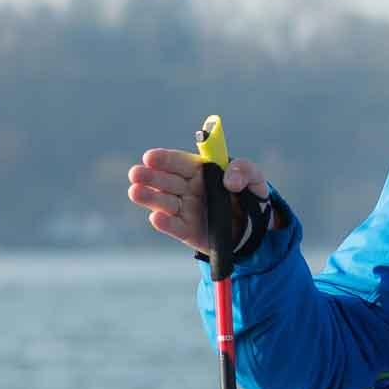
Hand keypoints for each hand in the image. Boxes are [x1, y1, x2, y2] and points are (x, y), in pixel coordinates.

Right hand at [127, 148, 270, 253]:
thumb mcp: (253, 177)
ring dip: (150, 198)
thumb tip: (230, 180)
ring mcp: (185, 210)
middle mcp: (187, 189)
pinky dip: (166, 224)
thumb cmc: (248, 194)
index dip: (164, 159)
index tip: (150, 157)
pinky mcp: (187, 231)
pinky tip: (156, 218)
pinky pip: (175, 227)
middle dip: (150, 177)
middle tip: (136, 174)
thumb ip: (244, 170)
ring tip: (135, 192)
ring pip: (165, 203)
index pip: (179, 162)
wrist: (254, 227)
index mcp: (199, 170)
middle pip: (166, 181)